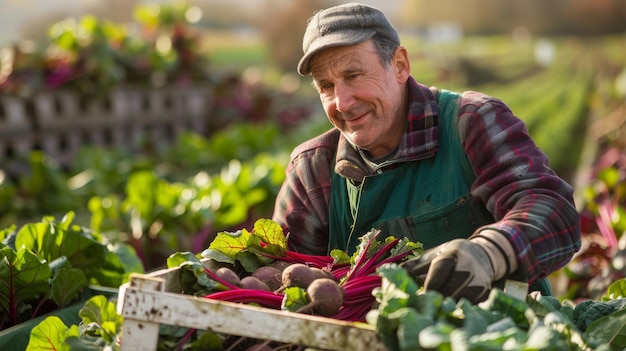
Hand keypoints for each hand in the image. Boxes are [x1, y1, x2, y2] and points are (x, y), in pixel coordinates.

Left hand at [400, 231, 517, 302]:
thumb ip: (415, 265)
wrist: (482, 254)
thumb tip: (390, 271)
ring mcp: (479, 280)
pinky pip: (470, 305)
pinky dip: (459, 310)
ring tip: (435, 312)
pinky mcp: (485, 292)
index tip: (418, 298)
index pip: (439, 273)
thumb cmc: (452, 255)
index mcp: (452, 254)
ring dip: (446, 307)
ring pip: (460, 299)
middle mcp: (468, 266)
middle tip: (425, 308)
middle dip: (436, 299)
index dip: (428, 287)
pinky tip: (449, 313)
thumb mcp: (434, 255)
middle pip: (450, 289)